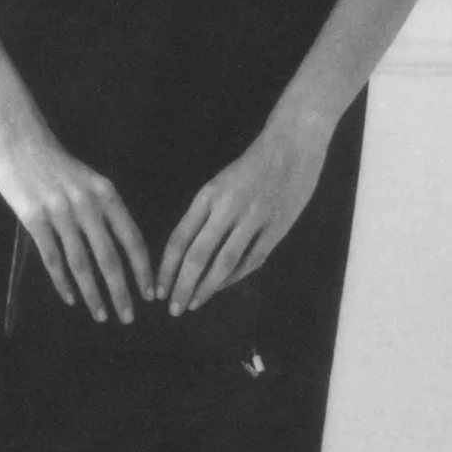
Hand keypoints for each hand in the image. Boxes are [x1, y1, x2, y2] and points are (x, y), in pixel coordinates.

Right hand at [0, 115, 153, 323]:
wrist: (20, 139)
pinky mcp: (33, 218)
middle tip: (128, 316)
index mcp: (106, 193)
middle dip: (122, 292)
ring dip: (93, 294)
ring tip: (101, 314)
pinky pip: (53, 258)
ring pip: (82, 263)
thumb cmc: (56, 164)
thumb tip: (119, 249)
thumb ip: (103, 210)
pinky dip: (63, 282)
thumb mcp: (89, 180)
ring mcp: (60, 211)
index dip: (143, 269)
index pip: (132, 239)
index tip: (150, 293)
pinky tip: (71, 298)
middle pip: (110, 257)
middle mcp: (87, 204)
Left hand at [157, 109, 331, 311]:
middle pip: (197, 255)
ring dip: (206, 287)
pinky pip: (251, 259)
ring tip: (193, 304)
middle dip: (182, 285)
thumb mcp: (221, 183)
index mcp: (208, 195)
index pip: (180, 238)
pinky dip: (235, 277)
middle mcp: (227, 207)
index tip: (157, 289)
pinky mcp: (277, 227)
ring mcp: (254, 218)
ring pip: (224, 262)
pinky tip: (222, 288)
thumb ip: (206, 215)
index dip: (166, 268)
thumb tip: (188, 252)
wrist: (293, 143)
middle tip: (172, 308)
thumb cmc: (254, 163)